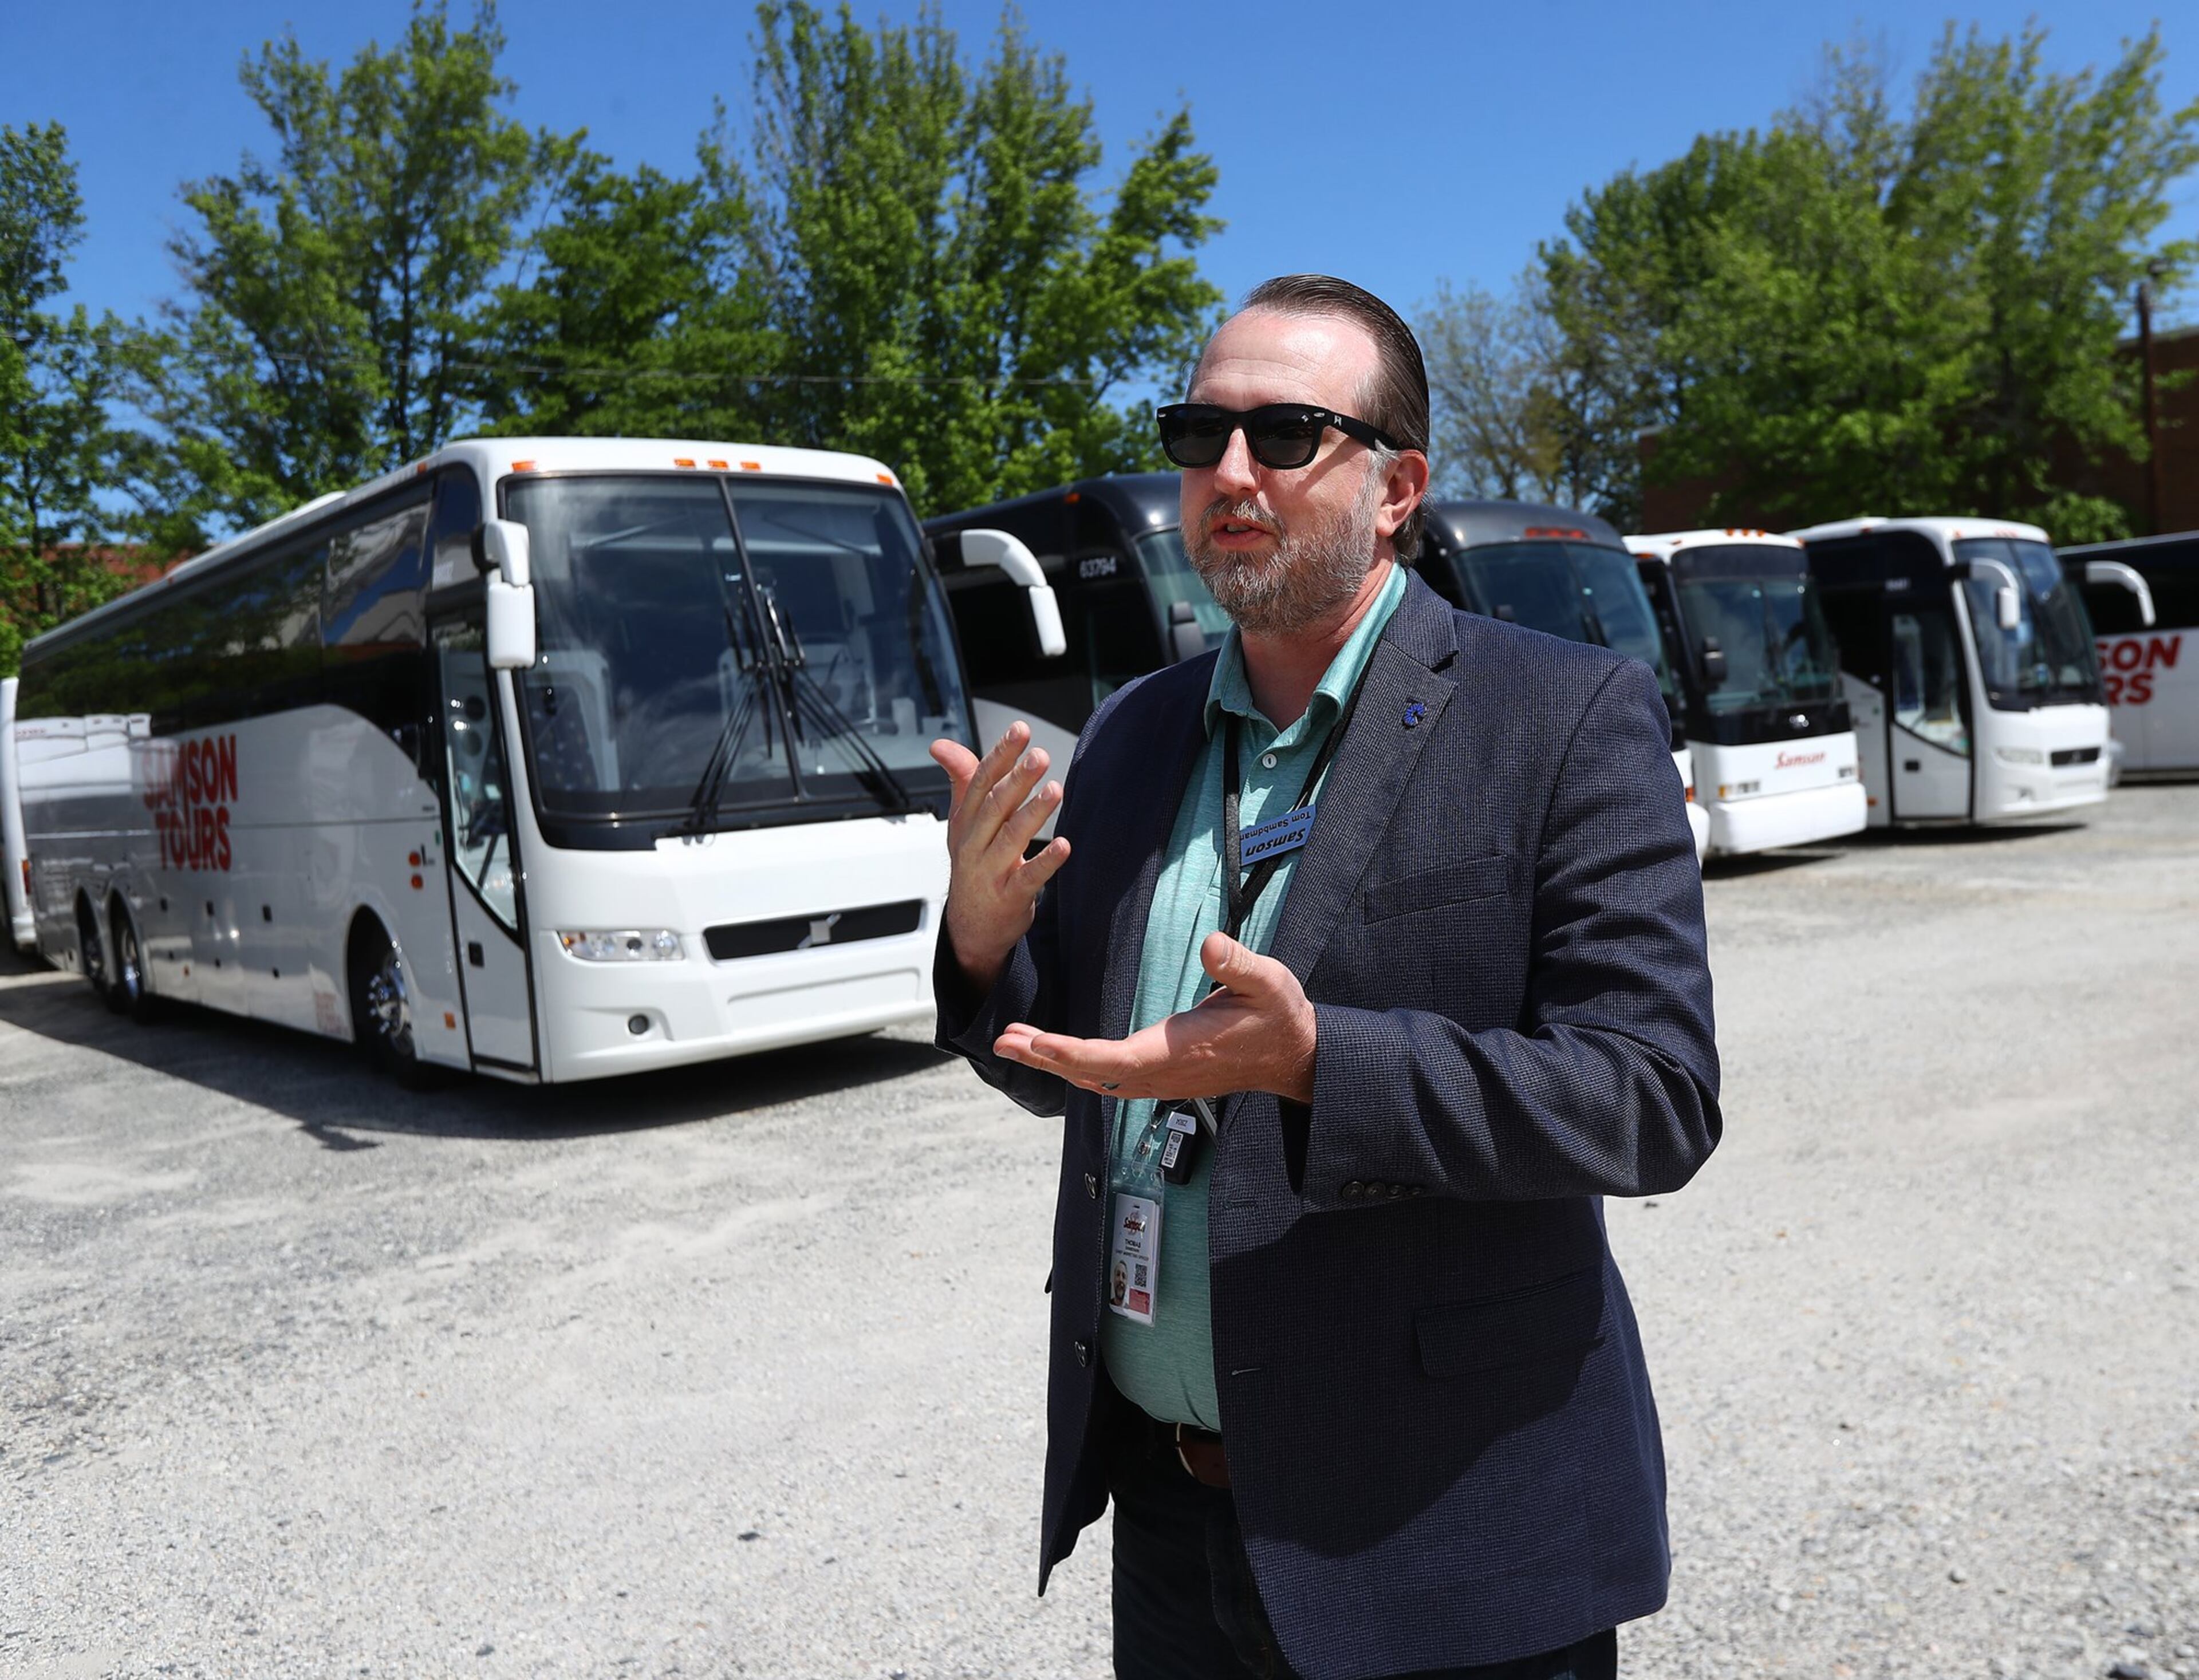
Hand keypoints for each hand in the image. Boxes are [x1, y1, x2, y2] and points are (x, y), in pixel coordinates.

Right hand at [930, 721, 1070, 991]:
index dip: (999, 755)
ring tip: (1055, 790)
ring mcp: (990, 874)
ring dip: (1033, 813)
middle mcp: (974, 846)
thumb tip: (940, 745)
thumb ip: (961, 782)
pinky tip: (1064, 846)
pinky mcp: (1009, 899)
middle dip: (1016, 780)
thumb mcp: (963, 824)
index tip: (1020, 731)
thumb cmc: (973, 868)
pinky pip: (1028, 878)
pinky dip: (1046, 862)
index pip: (979, 783)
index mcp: (965, 823)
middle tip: (1040, 756)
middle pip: (994, 808)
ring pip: (1010, 839)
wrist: (969, 929)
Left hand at [993, 932, 1316, 1104]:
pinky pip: (1108, 1078)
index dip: (1074, 1053)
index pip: (1116, 1058)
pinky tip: (1055, 1054)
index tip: (1039, 1043)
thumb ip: (1238, 964)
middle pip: (1092, 1072)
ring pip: (1095, 1078)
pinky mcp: (1161, 1076)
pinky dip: (1076, 1065)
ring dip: (1054, 1061)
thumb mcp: (1268, 982)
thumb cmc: (1277, 1016)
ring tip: (1015, 1041)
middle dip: (1045, 1056)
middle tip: (1003, 1039)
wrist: (1292, 1055)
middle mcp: (1163, 1072)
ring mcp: (1160, 1079)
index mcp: (1180, 1050)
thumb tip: (1211, 943)